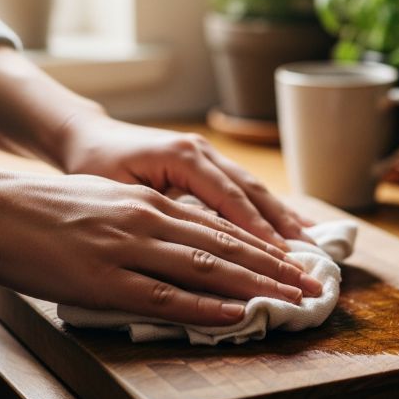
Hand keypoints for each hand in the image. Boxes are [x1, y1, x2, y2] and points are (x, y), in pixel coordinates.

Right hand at [0, 152, 321, 324]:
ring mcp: (130, 249)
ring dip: (255, 287)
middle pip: (227, 246)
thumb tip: (178, 236)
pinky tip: (235, 314)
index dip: (263, 246)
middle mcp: (150, 220)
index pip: (221, 225)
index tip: (294, 261)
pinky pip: (165, 296)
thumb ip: (145, 216)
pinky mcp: (106, 279)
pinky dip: (205, 307)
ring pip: (208, 268)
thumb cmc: (46, 208)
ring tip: (290, 301)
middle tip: (310, 285)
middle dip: (275, 268)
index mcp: (151, 202)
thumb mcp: (107, 199)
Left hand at [62, 118, 313, 248]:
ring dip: (284, 220)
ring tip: (311, 247)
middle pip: (252, 194)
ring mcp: (209, 155)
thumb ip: (156, 216)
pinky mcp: (210, 164)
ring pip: (255, 190)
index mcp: (182, 157)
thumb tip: (194, 251)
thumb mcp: (115, 192)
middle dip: (282, 229)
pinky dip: (271, 211)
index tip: (281, 259)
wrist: (87, 136)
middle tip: (306, 262)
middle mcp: (203, 152)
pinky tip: (292, 228)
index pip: (229, 198)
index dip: (257, 231)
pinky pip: (246, 189)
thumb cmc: (92, 166)